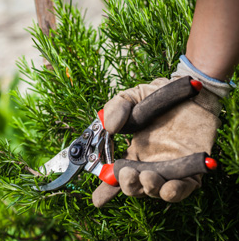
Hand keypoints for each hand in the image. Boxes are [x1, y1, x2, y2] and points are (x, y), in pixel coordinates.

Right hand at [92, 56, 229, 206]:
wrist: (189, 91)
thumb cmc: (158, 95)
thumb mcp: (131, 97)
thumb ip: (115, 108)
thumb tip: (109, 128)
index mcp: (135, 152)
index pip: (118, 174)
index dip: (107, 189)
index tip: (98, 199)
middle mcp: (150, 163)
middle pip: (136, 186)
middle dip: (129, 185)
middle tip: (129, 174)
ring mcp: (170, 167)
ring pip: (158, 190)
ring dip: (151, 188)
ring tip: (149, 177)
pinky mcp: (192, 168)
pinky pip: (185, 187)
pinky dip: (177, 191)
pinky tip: (170, 186)